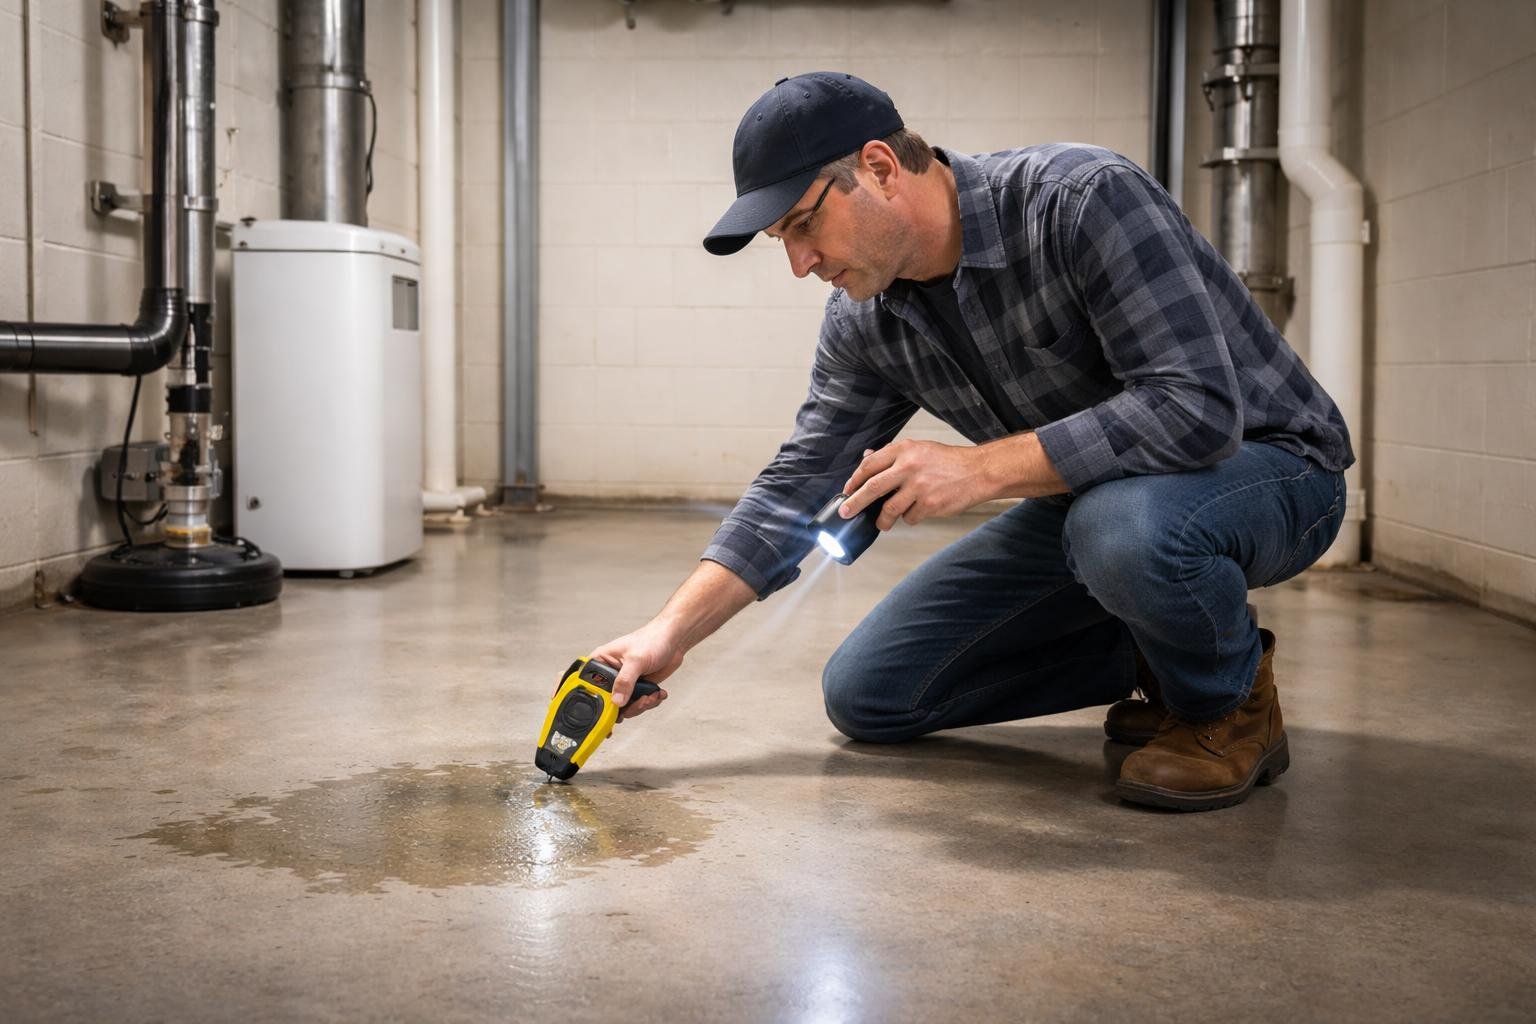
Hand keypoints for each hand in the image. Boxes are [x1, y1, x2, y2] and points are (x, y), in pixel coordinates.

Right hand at [583, 621, 683, 720]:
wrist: (673, 640)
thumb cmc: (652, 639)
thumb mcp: (635, 660)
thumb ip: (625, 681)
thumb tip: (617, 701)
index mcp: (602, 662)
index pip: (591, 686)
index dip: (598, 700)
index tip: (612, 708)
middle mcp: (610, 674)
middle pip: (608, 702)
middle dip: (627, 706)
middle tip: (640, 700)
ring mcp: (624, 682)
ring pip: (625, 706)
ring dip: (641, 705)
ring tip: (651, 695)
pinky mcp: (637, 688)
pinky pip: (638, 704)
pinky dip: (650, 702)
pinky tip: (657, 693)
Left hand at [839, 440, 992, 530]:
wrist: (978, 472)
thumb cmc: (949, 462)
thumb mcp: (920, 450)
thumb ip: (894, 456)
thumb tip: (867, 459)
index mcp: (904, 450)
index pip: (870, 465)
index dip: (855, 479)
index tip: (848, 490)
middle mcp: (909, 466)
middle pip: (872, 487)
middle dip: (855, 502)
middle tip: (845, 512)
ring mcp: (919, 487)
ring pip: (889, 509)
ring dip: (883, 520)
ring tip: (883, 523)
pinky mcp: (929, 505)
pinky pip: (909, 517)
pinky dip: (910, 518)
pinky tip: (918, 511)